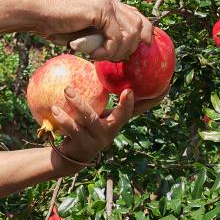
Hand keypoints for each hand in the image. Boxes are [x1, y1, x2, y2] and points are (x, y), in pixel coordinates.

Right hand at [33, 0, 152, 61]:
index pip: (134, 14)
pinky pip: (115, 36)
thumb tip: (119, 49)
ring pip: (130, 31)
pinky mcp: (100, 9)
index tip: (140, 48)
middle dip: (132, 45)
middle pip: (139, 22)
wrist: (37, 14)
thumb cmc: (55, 24)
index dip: (142, 32)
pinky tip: (93, 55)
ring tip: (101, 56)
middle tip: (115, 58)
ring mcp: (105, 1)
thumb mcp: (84, 30)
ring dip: (118, 50)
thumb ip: (101, 33)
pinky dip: (107, 50)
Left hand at [50, 84, 169, 167]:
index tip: (165, 87)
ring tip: (67, 90)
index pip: (139, 109)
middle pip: (122, 116)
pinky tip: (54, 108)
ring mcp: (98, 140)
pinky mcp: (83, 146)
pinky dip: (63, 117)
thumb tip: (101, 64)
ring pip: (90, 119)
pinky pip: (72, 128)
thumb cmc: (84, 125)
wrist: (70, 154)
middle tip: (126, 88)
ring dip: (79, 103)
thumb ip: (101, 94)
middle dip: (126, 103)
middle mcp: (111, 131)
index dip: (154, 100)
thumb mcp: (96, 111)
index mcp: (116, 120)